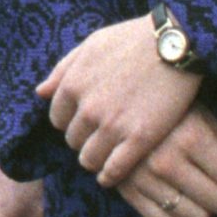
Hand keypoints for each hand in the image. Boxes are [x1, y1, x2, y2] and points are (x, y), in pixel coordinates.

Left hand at [38, 15, 199, 186]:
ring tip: (105, 156)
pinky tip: (111, 176)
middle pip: (72, 140)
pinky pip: (114, 170)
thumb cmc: (132, 40)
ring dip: (94, 159)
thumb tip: (40, 92)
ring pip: (89, 159)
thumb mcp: (90, 46)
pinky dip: (109, 177)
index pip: (58, 119)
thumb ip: (63, 70)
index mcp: (73, 85)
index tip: (83, 123)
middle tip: (98, 138)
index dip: (70, 122)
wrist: (175, 44)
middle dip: (83, 140)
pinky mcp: (139, 139)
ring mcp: (113, 126)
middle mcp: (88, 109)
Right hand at [117, 106, 216, 216]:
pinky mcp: (125, 190)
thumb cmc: (165, 104)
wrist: (108, 97)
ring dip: (202, 207)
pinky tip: (173, 195)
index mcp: (191, 135)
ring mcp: (144, 178)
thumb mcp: (201, 115)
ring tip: (195, 189)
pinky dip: (174, 215)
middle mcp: (167, 160)